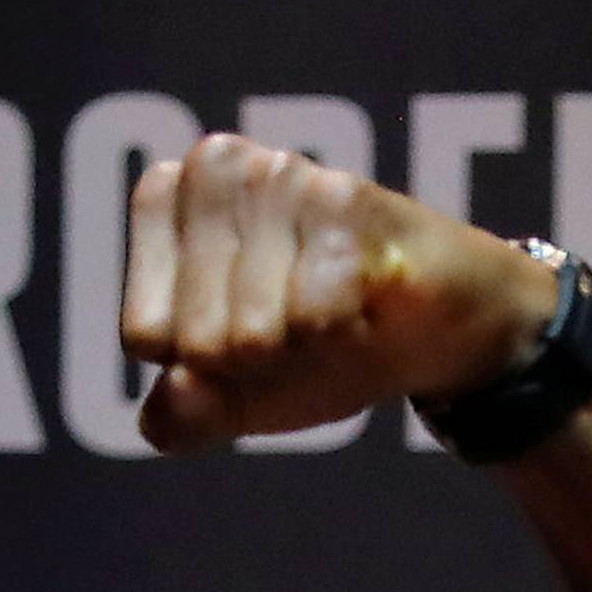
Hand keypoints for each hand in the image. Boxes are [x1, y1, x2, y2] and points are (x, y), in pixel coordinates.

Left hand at [120, 134, 556, 452]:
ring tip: (337, 313)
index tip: (255, 340)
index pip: (145, 335)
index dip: (207, 370)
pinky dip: (347, 335)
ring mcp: (280, 177)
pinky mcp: (344, 198)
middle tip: (306, 329)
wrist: (445, 329)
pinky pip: (314, 318)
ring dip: (307, 350)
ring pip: (252, 332)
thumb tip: (160, 423)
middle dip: (259, 365)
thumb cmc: (333, 345)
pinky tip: (369, 304)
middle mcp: (215, 169)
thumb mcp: (247, 393)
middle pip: (197, 340)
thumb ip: (190, 413)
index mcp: (168, 200)